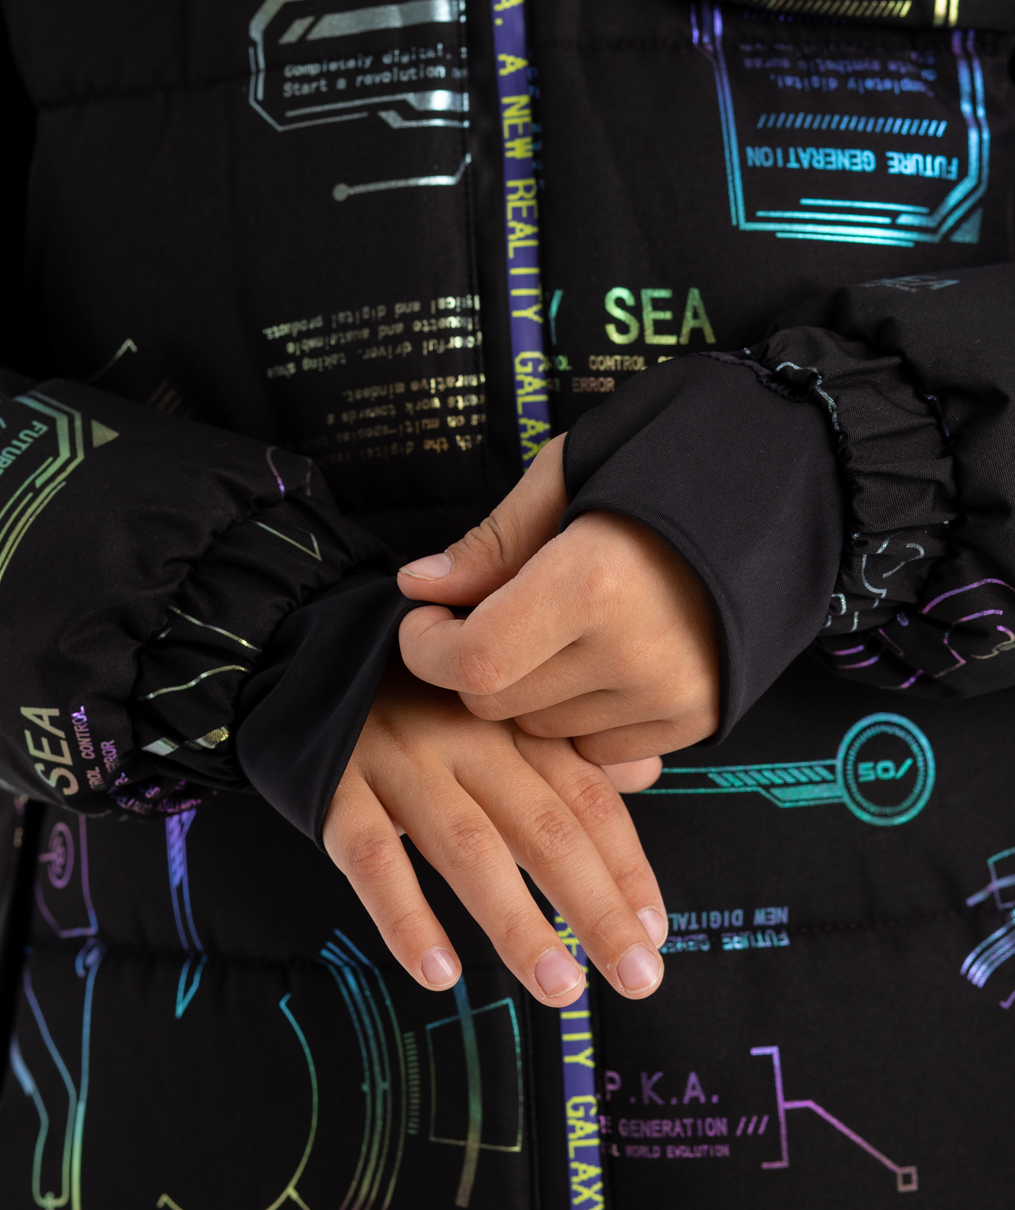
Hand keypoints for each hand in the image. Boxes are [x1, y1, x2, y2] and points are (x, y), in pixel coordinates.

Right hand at [322, 662, 667, 1004]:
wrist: (304, 645)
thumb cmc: (416, 694)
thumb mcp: (492, 703)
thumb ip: (563, 745)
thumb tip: (644, 778)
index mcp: (511, 719)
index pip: (585, 795)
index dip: (625, 864)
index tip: (656, 929)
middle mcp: (464, 736)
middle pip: (543, 827)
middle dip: (595, 906)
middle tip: (638, 977)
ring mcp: (398, 759)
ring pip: (467, 847)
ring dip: (516, 922)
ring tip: (559, 986)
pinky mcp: (334, 784)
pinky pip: (370, 855)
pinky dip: (404, 915)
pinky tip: (438, 973)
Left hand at [396, 434, 719, 765]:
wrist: (789, 485)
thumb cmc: (668, 461)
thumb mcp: (569, 475)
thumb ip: (493, 543)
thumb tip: (419, 585)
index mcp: (593, 581)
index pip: (474, 661)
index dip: (427, 649)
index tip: (425, 618)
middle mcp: (634, 652)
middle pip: (498, 703)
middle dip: (473, 663)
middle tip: (489, 614)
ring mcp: (670, 694)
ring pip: (543, 730)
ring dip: (529, 689)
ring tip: (557, 629)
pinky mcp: (698, 718)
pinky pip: (600, 748)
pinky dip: (581, 714)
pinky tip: (600, 656)